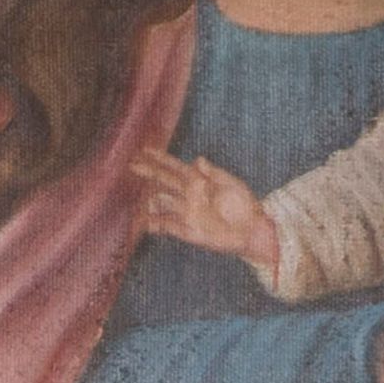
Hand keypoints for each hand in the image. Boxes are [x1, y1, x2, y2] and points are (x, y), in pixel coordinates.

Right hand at [132, 149, 279, 278]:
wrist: (252, 230)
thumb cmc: (245, 205)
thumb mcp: (231, 184)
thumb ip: (214, 174)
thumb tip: (197, 160)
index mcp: (200, 181)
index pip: (176, 168)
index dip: (162, 159)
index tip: (146, 150)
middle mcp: (190, 196)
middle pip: (165, 182)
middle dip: (149, 173)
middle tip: (132, 165)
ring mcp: (188, 213)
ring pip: (163, 204)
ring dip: (149, 200)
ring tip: (135, 197)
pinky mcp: (189, 231)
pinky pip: (169, 227)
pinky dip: (156, 225)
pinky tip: (146, 223)